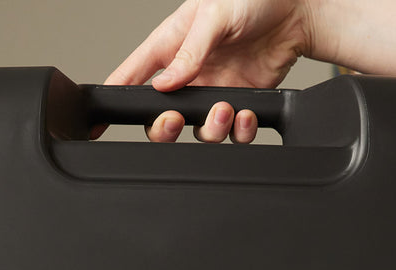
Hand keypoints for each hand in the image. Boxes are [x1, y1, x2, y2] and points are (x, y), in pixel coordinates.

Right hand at [106, 0, 315, 142]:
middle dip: (163, 127)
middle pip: (160, 116)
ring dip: (210, 128)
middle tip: (174, 120)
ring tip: (225, 109)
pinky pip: (231, 132)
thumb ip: (190, 51)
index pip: (133, 75)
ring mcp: (212, 91)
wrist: (298, 12)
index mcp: (171, 45)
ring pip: (197, 130)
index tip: (97, 123)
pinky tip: (246, 114)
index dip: (114, 98)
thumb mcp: (214, 14)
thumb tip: (166, 83)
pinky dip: (239, 131)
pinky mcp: (238, 103)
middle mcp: (189, 73)